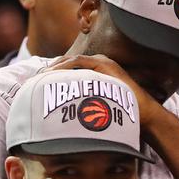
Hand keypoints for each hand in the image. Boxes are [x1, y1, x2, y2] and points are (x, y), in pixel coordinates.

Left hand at [46, 55, 170, 128]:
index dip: (53, 73)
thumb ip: (84, 106)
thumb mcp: (98, 108)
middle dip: (50, 70)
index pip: (69, 67)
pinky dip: (65, 68)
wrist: (144, 116)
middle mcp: (100, 63)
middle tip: (34, 80)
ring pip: (71, 60)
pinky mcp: (106, 65)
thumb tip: (64, 118)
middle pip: (67, 62)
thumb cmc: (121, 116)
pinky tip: (53, 76)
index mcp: (97, 70)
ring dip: (54, 68)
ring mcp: (103, 62)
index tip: (38, 83)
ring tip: (40, 78)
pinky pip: (79, 62)